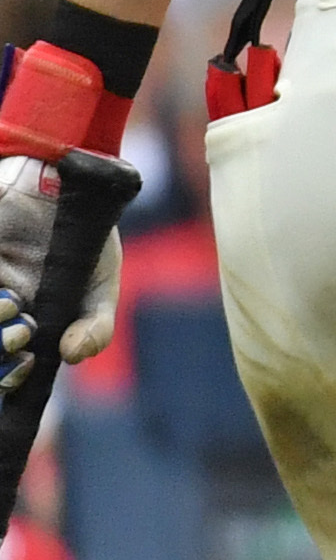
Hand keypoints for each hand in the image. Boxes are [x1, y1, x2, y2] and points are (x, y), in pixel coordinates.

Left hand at [0, 156, 117, 384]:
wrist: (72, 184)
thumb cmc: (88, 238)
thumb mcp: (102, 286)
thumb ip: (97, 327)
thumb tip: (71, 356)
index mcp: (27, 326)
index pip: (8, 366)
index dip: (10, 376)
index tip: (27, 364)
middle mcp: (2, 309)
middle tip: (22, 334)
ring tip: (16, 310)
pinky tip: (7, 296)